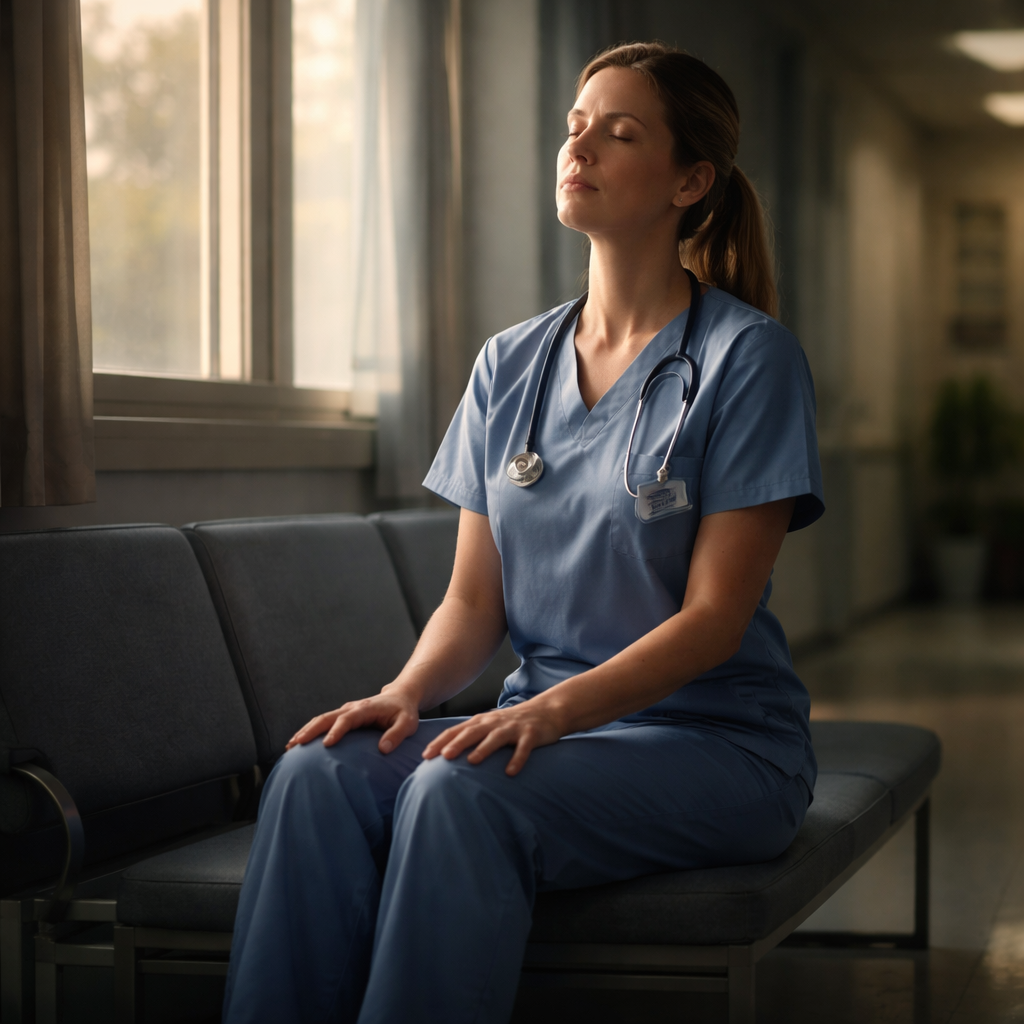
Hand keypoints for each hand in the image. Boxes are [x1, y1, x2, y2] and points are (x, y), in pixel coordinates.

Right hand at [286, 687, 419, 753]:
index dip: (336, 731)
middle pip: (327, 717)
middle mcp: (352, 708)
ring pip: (321, 719)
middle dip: (310, 730)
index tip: (327, 745)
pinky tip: (299, 743)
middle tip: (295, 745)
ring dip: (306, 731)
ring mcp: (345, 711)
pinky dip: (310, 731)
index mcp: (366, 709)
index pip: (347, 719)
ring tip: (290, 746)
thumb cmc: (404, 712)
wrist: (400, 697)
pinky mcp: (343, 716)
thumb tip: (383, 749)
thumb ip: (396, 735)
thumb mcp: (407, 723)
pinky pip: (324, 722)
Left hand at [422, 701, 565, 775]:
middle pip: (473, 732)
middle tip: (443, 756)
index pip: (456, 731)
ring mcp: (513, 728)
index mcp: (482, 722)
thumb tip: (445, 755)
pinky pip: (523, 748)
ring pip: (496, 737)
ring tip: (472, 761)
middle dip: (457, 743)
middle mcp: (495, 723)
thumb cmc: (512, 723)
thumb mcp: (490, 726)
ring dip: (484, 748)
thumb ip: (471, 737)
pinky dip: (517, 759)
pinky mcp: (531, 734)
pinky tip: (510, 772)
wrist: (547, 711)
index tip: (425, 755)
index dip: (440, 741)